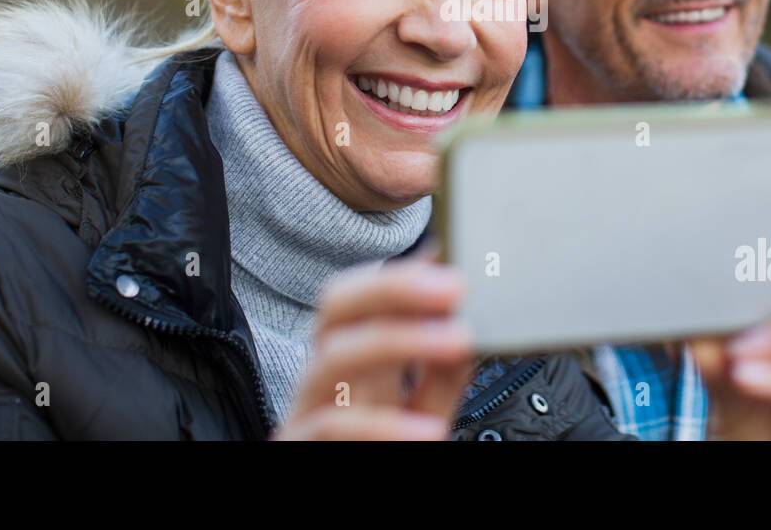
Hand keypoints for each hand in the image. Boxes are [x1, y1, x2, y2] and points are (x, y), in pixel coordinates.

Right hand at [273, 253, 473, 439]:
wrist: (354, 526)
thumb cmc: (384, 457)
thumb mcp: (424, 416)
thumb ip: (444, 373)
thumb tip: (472, 319)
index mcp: (354, 364)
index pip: (364, 299)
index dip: (403, 276)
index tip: (454, 268)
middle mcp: (325, 380)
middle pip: (335, 309)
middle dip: (392, 288)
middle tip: (452, 287)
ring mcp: (306, 415)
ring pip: (331, 359)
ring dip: (396, 341)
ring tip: (456, 341)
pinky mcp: (298, 451)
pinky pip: (330, 428)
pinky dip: (381, 427)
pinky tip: (425, 431)